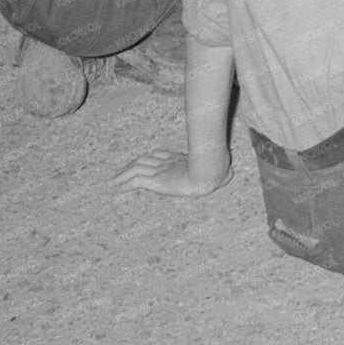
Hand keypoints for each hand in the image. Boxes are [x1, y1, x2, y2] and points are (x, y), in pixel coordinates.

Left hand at [109, 148, 231, 197]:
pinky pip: (135, 181)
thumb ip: (222, 172)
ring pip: (135, 169)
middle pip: (144, 160)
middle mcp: (167, 164)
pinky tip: (115, 188)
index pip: (159, 155)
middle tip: (121, 171)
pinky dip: (123, 183)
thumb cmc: (218, 172)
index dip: (149, 158)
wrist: (211, 173)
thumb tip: (231, 173)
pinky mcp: (156, 180)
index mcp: (180, 160)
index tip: (143, 160)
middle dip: (131, 164)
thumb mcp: (220, 172)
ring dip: (122, 174)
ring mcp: (161, 171)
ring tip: (112, 181)